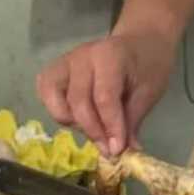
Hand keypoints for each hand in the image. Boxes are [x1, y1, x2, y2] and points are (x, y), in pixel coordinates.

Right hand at [35, 30, 175, 155]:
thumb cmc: (146, 66)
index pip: (104, 97)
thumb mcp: (148, 92)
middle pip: (78, 101)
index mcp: (110, 56)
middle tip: (108, 147)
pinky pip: (45, 93)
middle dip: (93, 130)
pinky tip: (76, 118)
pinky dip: (56, 110)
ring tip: (92, 128)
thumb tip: (121, 152)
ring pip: (53, 98)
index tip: (117, 149)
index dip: (110, 127)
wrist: (140, 42)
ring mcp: (65, 62)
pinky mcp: (55, 70)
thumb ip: (131, 121)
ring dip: (71, 121)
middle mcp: (82, 56)